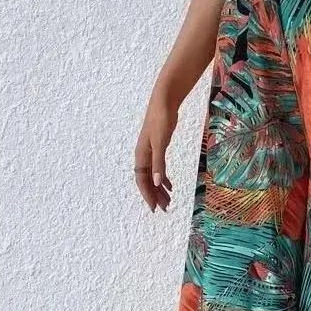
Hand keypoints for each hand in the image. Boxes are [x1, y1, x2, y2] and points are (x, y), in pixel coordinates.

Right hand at [134, 96, 177, 210]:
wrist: (164, 102)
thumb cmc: (161, 120)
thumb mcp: (161, 143)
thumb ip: (159, 162)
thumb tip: (156, 182)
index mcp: (141, 155)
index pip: (142, 180)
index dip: (148, 195)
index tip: (154, 208)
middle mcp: (143, 155)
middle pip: (147, 181)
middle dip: (155, 195)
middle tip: (165, 208)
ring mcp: (150, 152)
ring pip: (153, 175)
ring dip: (159, 188)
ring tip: (168, 200)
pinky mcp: (158, 148)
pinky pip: (158, 168)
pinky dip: (163, 178)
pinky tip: (169, 185)